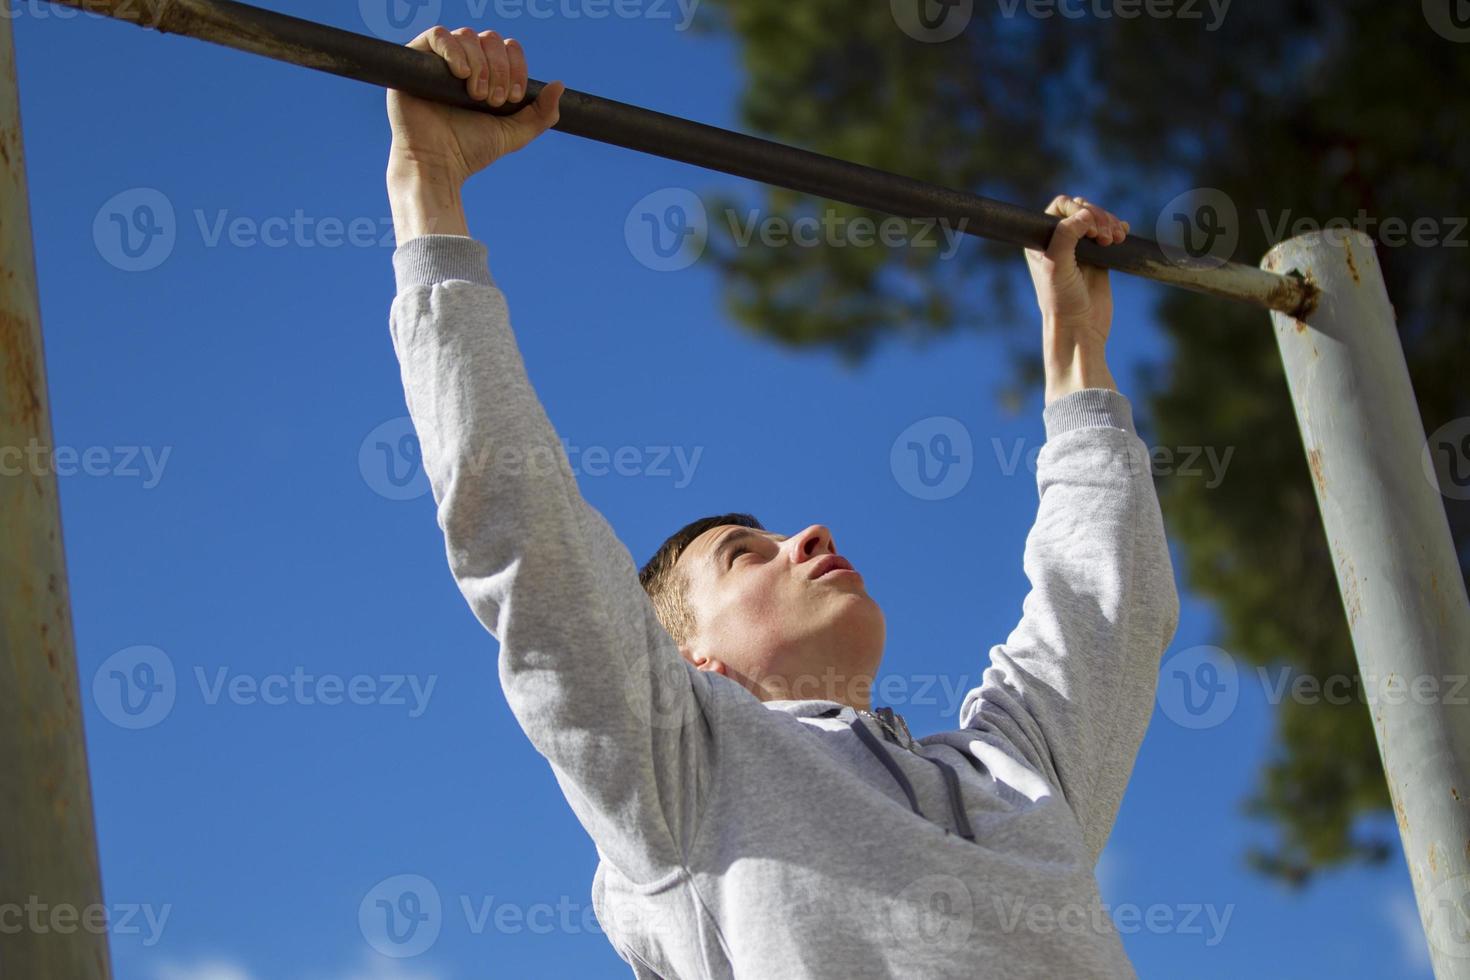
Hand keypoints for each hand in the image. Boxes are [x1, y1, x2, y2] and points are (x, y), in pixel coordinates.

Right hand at [386, 25, 564, 184]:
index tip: (515, 97)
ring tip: (475, 95)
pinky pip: (437, 35)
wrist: (437, 164)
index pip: (508, 49)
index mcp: (486, 75)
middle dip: (500, 69)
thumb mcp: (514, 134)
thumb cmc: (470, 151)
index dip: (517, 67)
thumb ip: (540, 115)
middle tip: (493, 100)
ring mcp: (438, 61)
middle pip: (490, 39)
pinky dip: (454, 50)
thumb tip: (559, 85)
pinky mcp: (415, 61)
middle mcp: (463, 63)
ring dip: (480, 64)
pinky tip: (461, 74)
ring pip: (467, 36)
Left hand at [1024, 195, 1126, 403]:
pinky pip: (1110, 233)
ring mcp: (1080, 248)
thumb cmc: (1062, 300)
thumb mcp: (1057, 266)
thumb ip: (1065, 236)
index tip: (1089, 227)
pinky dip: (1118, 228)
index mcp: (1042, 240)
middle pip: (1082, 209)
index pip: (1060, 207)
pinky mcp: (1099, 257)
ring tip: (1115, 239)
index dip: (1077, 209)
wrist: (1080, 327)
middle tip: (1104, 238)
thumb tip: (1084, 213)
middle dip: (1098, 216)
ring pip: (1098, 219)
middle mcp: (1059, 241)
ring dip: (1110, 222)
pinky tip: (1123, 234)